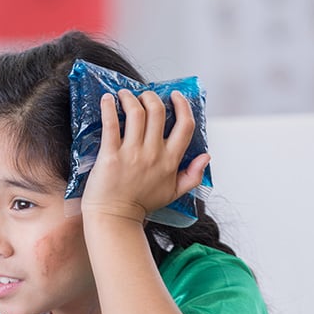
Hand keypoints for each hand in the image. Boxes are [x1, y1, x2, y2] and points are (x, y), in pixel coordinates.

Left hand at [81, 89, 209, 222]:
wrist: (115, 218)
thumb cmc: (141, 205)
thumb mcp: (174, 193)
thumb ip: (193, 175)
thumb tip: (206, 156)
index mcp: (171, 161)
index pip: (185, 125)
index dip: (183, 106)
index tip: (175, 95)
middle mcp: (154, 154)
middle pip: (158, 112)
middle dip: (152, 97)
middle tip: (143, 95)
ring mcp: (132, 154)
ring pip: (136, 113)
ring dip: (130, 98)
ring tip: (124, 94)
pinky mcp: (110, 156)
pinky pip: (111, 124)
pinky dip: (109, 108)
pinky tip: (107, 99)